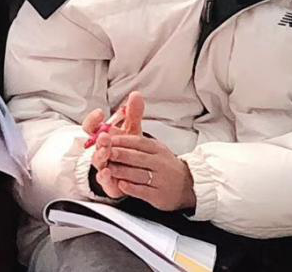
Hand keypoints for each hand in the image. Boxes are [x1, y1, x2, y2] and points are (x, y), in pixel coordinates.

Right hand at [86, 91, 143, 196]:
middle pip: (94, 144)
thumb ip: (133, 113)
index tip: (100, 113)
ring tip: (106, 152)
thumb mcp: (131, 129)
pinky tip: (108, 172)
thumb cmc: (128, 148)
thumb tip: (136, 94)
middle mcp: (99, 151)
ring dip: (100, 156)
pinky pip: (103, 180)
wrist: (133, 170)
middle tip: (105, 136)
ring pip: (97, 161)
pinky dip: (105, 177)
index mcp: (101, 137)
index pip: (91, 126)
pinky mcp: (108, 182)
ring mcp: (102, 166)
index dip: (93, 120)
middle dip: (99, 140)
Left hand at [93, 93, 196, 211]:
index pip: (139, 142)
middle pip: (136, 156)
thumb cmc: (165, 164)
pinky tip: (121, 184)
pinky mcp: (159, 195)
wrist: (187, 186)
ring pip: (137, 174)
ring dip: (120, 171)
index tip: (108, 139)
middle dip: (118, 154)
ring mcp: (160, 179)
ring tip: (107, 168)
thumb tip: (134, 96)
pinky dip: (130, 187)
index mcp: (157, 148)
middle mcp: (160, 162)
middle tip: (104, 152)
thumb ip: (139, 128)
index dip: (122, 140)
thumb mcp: (154, 145)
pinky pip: (142, 191)